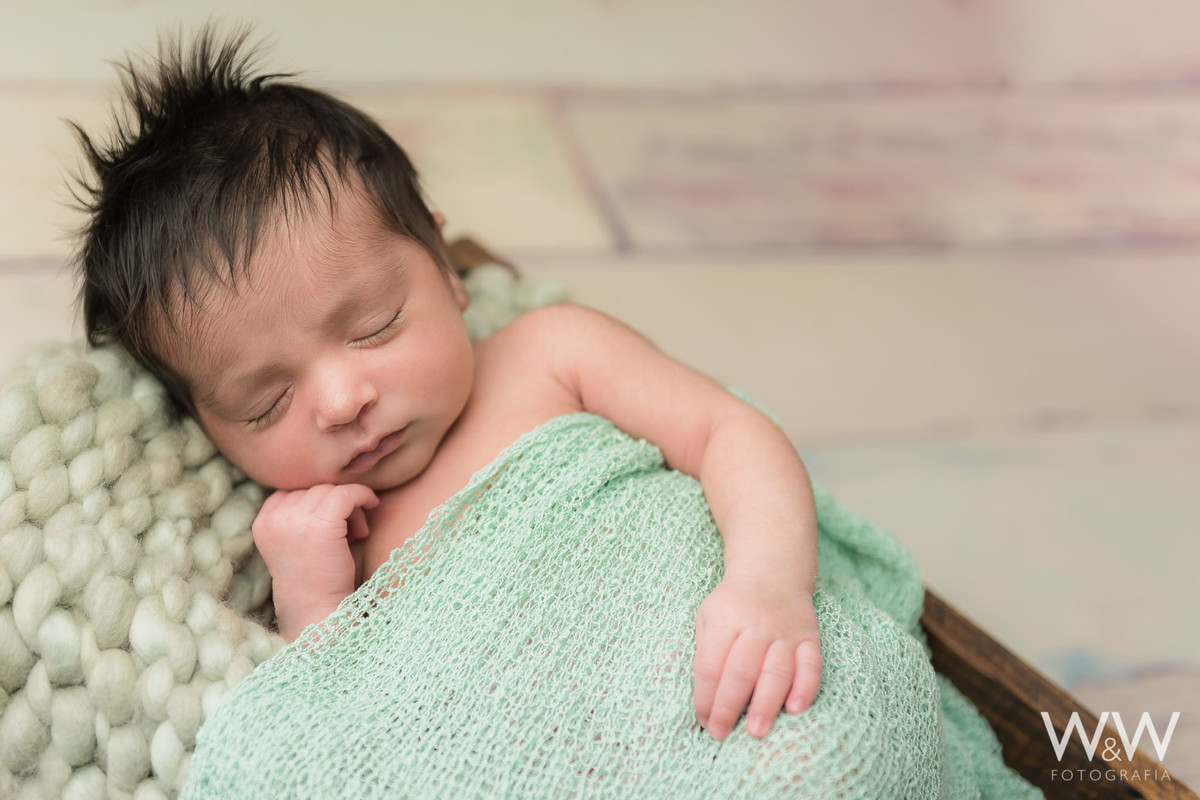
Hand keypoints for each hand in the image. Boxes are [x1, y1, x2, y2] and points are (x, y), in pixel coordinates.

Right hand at [252, 483, 378, 638]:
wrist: (317, 611)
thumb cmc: (314, 581)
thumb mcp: (295, 544)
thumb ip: (299, 517)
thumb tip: (331, 487)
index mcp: (264, 522)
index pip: (293, 491)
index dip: (317, 502)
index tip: (333, 523)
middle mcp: (275, 518)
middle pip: (313, 489)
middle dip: (336, 505)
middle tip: (352, 530)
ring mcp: (296, 519)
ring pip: (331, 490)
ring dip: (350, 506)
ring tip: (358, 532)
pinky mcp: (321, 524)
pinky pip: (346, 493)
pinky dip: (363, 496)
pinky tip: (372, 506)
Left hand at [693, 574, 821, 740]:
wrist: (771, 571)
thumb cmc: (733, 604)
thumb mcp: (707, 616)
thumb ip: (704, 653)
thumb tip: (702, 700)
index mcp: (725, 620)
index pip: (710, 664)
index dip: (705, 696)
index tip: (704, 721)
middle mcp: (756, 626)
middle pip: (741, 670)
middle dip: (730, 705)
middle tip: (722, 734)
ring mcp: (785, 632)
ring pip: (776, 671)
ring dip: (766, 703)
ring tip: (757, 731)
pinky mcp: (809, 637)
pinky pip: (811, 665)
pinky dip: (805, 687)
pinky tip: (796, 709)